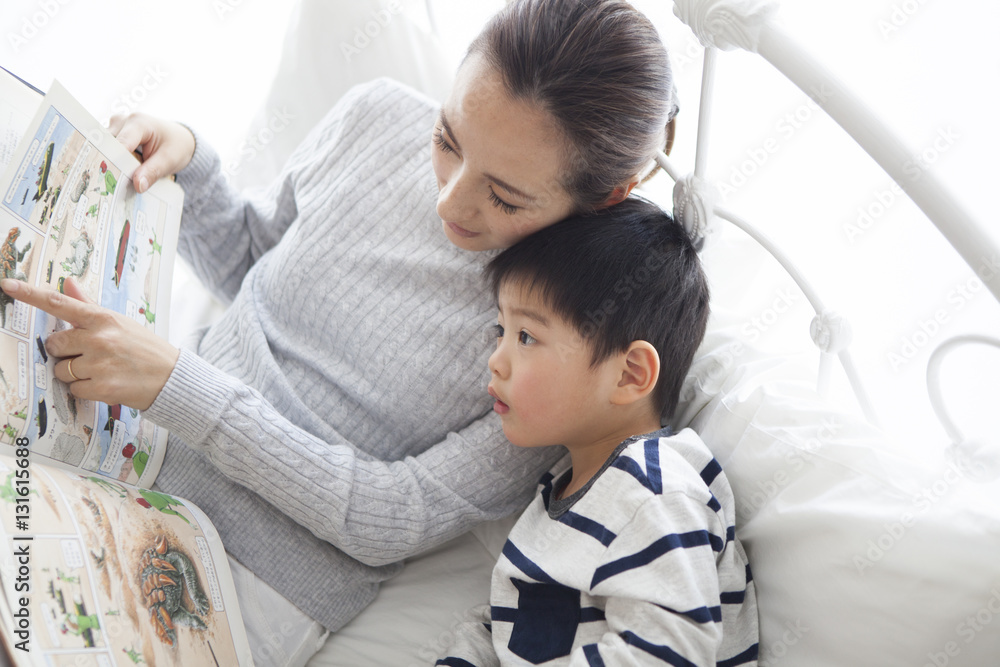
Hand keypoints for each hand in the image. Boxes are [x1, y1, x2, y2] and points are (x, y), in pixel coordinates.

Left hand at [1, 278, 178, 410]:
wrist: (172, 377)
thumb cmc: (144, 348)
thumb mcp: (119, 322)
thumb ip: (88, 305)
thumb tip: (67, 281)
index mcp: (102, 319)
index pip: (59, 303)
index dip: (29, 294)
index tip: (7, 285)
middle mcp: (99, 338)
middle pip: (54, 344)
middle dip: (64, 352)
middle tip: (86, 355)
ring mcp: (99, 364)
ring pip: (61, 369)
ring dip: (74, 374)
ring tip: (100, 371)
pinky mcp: (102, 387)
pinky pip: (73, 389)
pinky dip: (84, 390)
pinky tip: (104, 384)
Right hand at [107, 112, 195, 193]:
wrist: (179, 139)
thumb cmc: (176, 146)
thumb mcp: (169, 160)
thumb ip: (153, 172)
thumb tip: (137, 186)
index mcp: (138, 123)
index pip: (121, 143)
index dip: (115, 160)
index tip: (110, 177)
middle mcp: (123, 121)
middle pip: (108, 145)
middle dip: (109, 164)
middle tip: (109, 184)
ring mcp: (116, 127)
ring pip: (104, 147)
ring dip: (109, 164)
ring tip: (111, 182)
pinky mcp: (113, 135)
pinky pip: (107, 149)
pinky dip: (111, 162)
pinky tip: (114, 175)